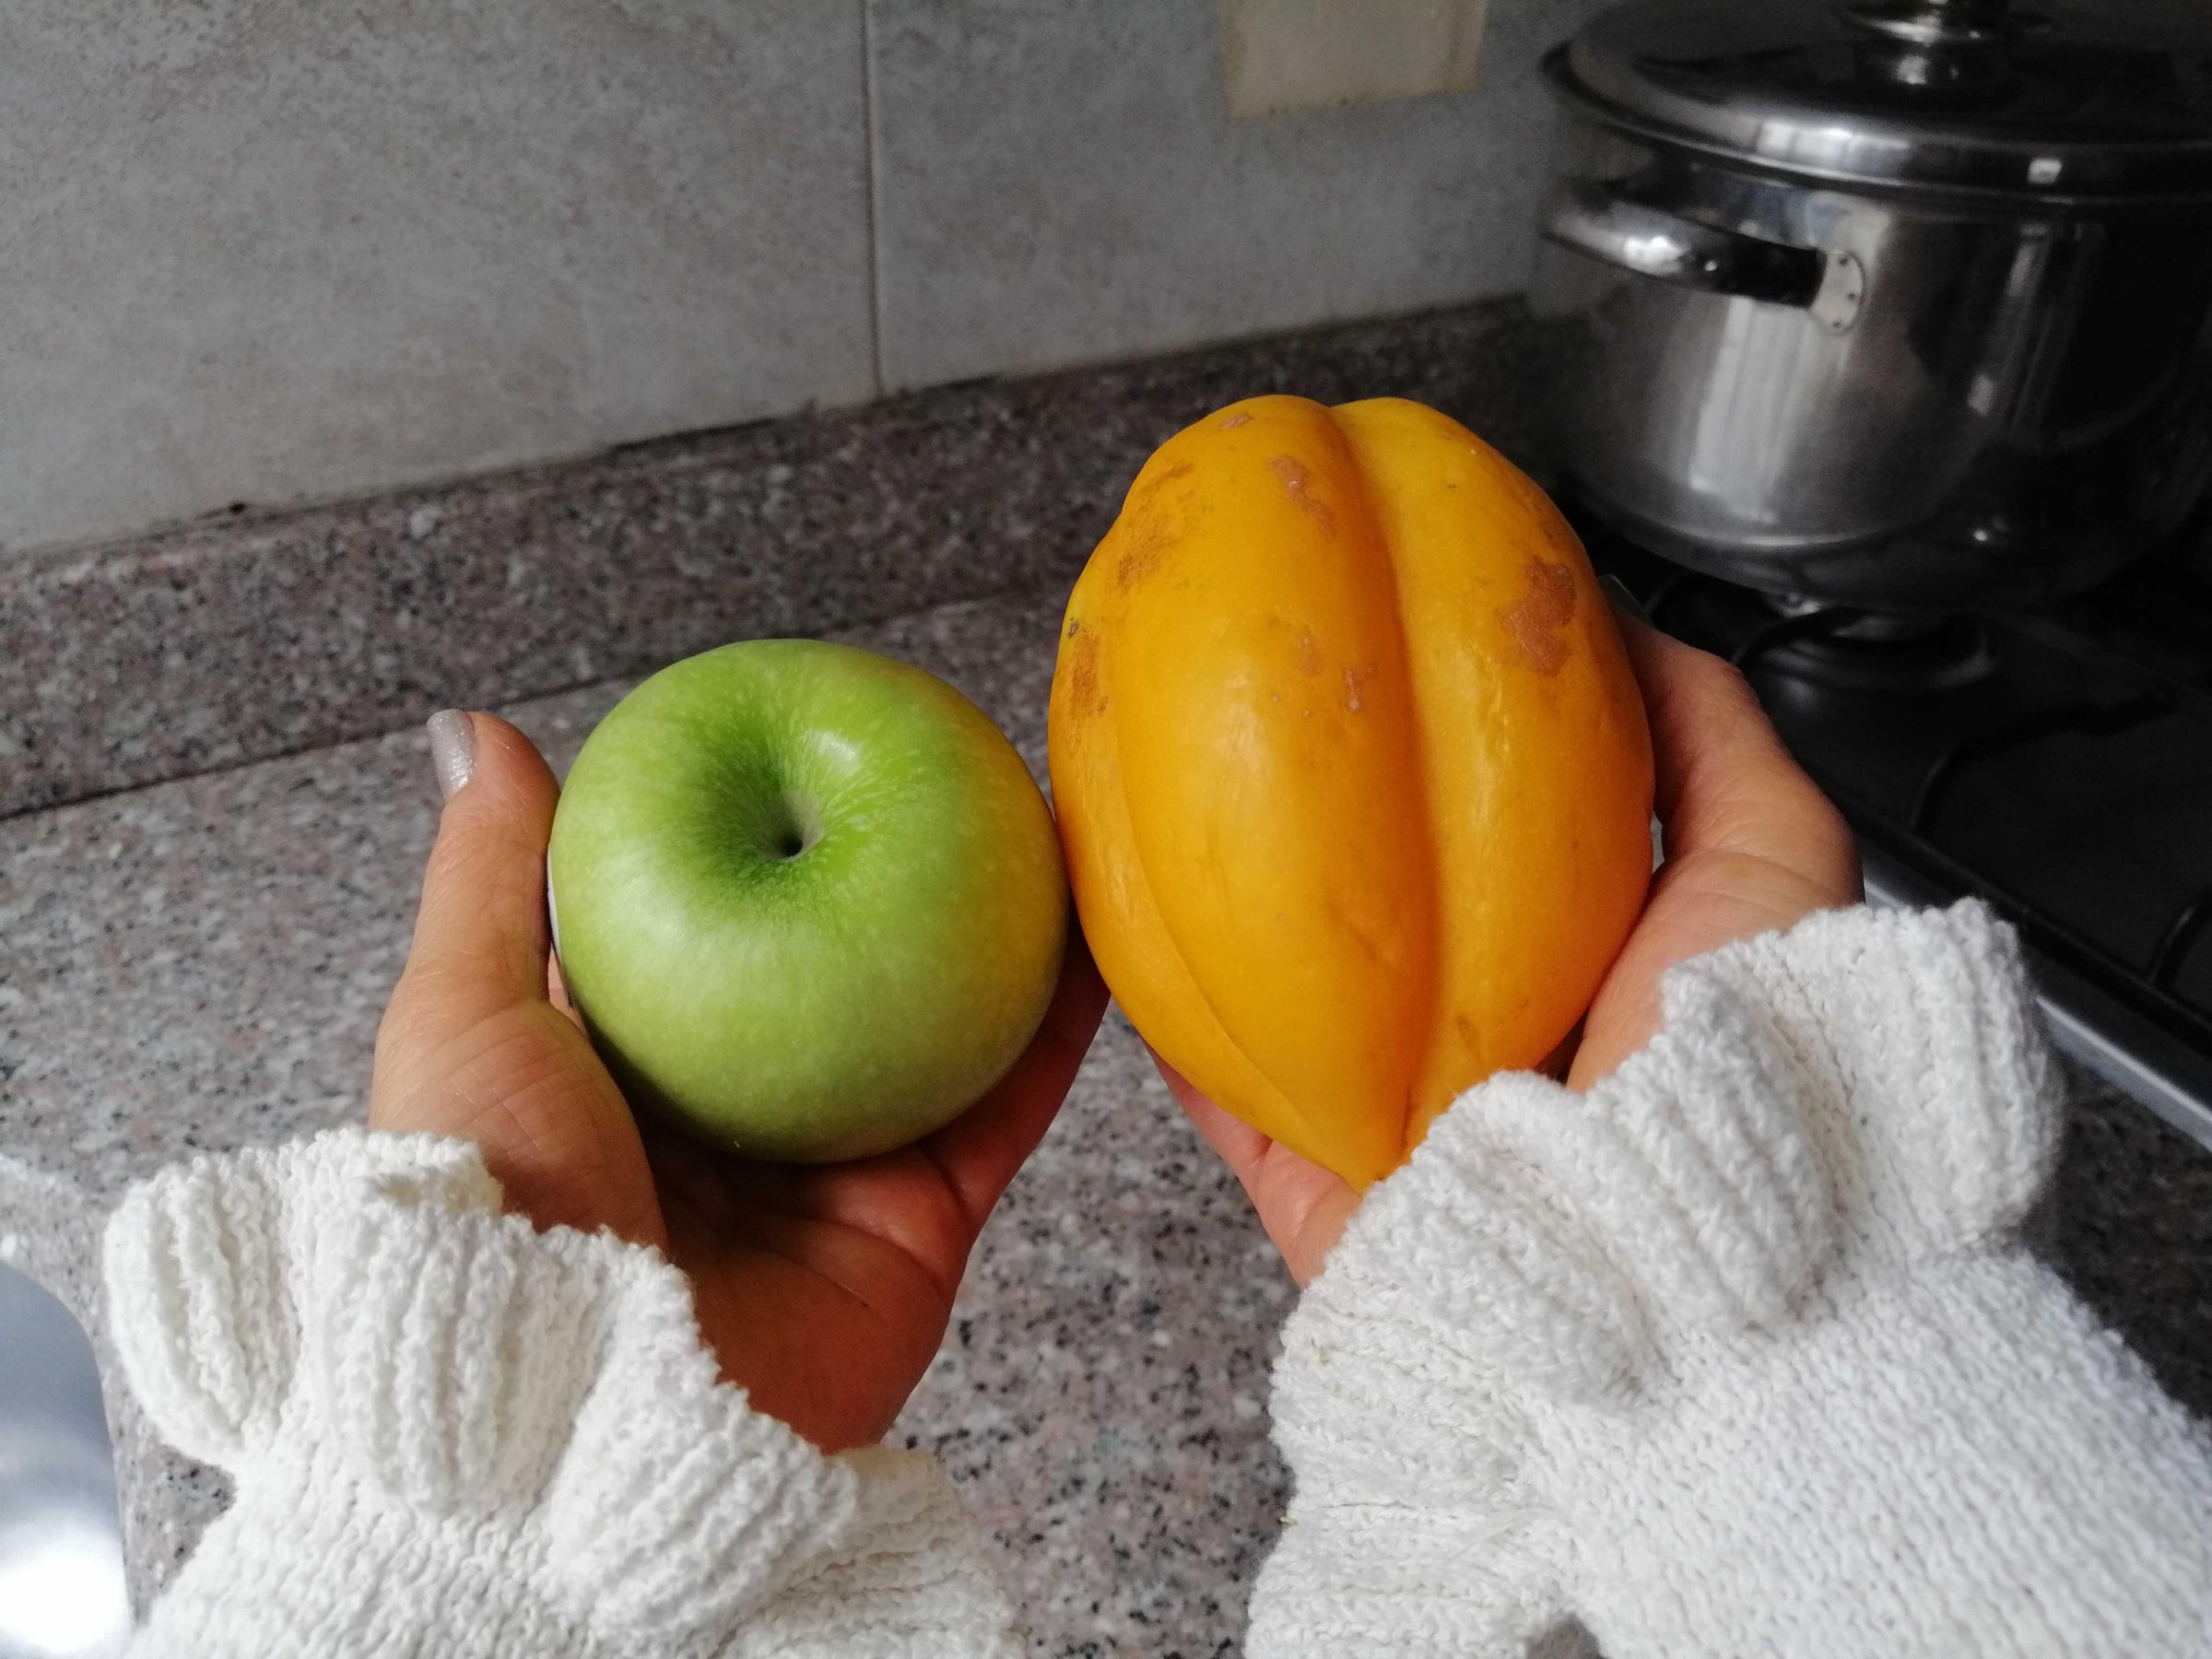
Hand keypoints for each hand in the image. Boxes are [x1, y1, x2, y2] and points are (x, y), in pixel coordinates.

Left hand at [370, 712, 1106, 1450]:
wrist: (569, 1414)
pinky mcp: (914, 1225)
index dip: (764, 832)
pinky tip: (1097, 941)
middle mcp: (737, 1112)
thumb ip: (490, 879)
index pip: (712, 919)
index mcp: (627, 1060)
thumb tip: (478, 733)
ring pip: (939, 1030)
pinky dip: (1055, 1035)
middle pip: (841, 970)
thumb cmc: (490, 1205)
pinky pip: (999, 1113)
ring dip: (999, 939)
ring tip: (1052, 830)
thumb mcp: (462, 1015)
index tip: (819, 737)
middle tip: (965, 768)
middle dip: (902, 877)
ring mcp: (831, 1169)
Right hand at [1159, 599, 1862, 1284]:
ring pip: (1283, 991)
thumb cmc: (1748, 1063)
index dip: (1431, 740)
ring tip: (1154, 792)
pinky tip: (1113, 925)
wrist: (1682, 1274)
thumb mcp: (1776, 856)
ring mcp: (1396, 1115)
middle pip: (1373, 901)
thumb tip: (1621, 618)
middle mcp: (1486, 1031)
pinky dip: (1168, 1020)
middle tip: (1241, 700)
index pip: (1490, 829)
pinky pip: (1223, 1095)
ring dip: (1220, 907)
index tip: (1376, 645)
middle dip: (1306, 810)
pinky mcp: (1319, 1188)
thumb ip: (1713, 735)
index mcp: (1586, 954)